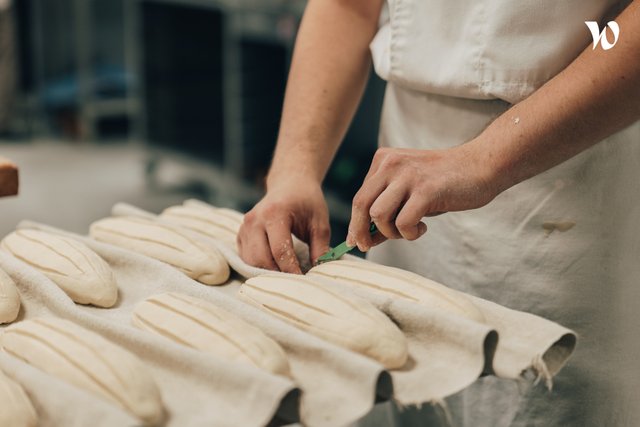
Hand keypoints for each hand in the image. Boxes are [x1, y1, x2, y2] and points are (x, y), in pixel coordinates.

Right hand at [238, 178, 330, 273]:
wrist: (290, 184)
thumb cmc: (307, 201)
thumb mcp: (319, 222)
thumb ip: (320, 247)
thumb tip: (319, 271)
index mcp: (275, 213)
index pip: (280, 250)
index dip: (291, 270)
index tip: (304, 281)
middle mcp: (255, 219)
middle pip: (261, 258)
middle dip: (278, 273)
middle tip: (295, 281)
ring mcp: (245, 226)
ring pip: (251, 260)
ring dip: (267, 271)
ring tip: (286, 274)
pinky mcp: (241, 233)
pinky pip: (246, 257)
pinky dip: (259, 265)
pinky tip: (275, 265)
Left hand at [346, 143, 498, 250]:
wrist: (481, 165)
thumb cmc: (445, 184)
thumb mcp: (410, 191)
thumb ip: (388, 209)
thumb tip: (365, 238)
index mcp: (383, 160)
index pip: (360, 197)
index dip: (356, 223)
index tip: (358, 240)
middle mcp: (391, 164)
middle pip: (361, 204)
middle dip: (360, 231)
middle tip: (367, 246)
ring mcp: (408, 175)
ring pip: (378, 214)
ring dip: (391, 232)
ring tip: (410, 230)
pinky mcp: (426, 190)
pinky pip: (403, 222)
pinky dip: (410, 233)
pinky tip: (423, 228)